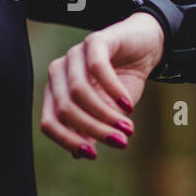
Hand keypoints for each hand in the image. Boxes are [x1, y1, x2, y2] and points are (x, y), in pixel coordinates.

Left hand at [39, 11, 165, 159]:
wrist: (146, 47)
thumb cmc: (123, 81)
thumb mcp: (108, 111)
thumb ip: (91, 129)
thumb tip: (79, 154)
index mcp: (55, 92)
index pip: (49, 122)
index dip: (68, 141)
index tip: (93, 155)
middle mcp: (58, 72)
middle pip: (65, 109)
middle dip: (94, 129)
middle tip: (120, 142)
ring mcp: (74, 54)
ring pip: (79, 91)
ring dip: (105, 114)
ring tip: (128, 127)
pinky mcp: (95, 40)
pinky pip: (97, 68)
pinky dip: (113, 90)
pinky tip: (127, 105)